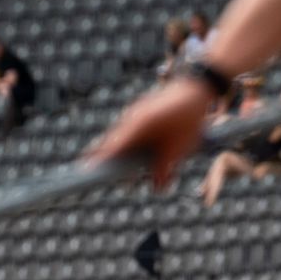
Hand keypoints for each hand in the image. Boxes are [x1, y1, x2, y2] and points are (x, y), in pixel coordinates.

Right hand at [86, 77, 214, 187]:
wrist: (196, 90)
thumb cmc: (188, 119)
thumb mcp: (179, 149)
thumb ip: (165, 169)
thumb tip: (156, 189)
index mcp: (136, 127)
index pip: (111, 148)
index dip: (98, 159)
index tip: (83, 169)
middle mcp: (131, 119)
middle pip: (111, 141)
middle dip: (103, 155)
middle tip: (91, 168)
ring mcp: (136, 113)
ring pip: (120, 134)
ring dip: (117, 148)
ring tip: (115, 165)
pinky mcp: (142, 111)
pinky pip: (130, 128)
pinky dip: (129, 140)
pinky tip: (135, 151)